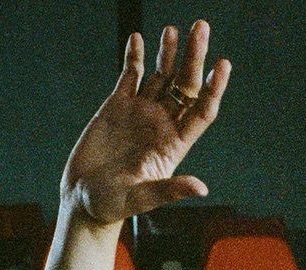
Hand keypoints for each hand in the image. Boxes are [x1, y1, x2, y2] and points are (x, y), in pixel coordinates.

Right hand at [61, 21, 230, 226]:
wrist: (82, 200)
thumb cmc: (112, 206)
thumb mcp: (142, 199)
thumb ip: (170, 190)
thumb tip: (201, 189)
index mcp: (173, 144)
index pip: (201, 111)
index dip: (214, 88)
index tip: (222, 64)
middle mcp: (161, 125)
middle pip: (185, 86)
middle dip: (194, 57)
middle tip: (202, 28)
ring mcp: (140, 113)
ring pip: (161, 76)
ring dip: (169, 53)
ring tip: (174, 30)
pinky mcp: (117, 106)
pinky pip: (130, 75)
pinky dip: (134, 57)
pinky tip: (138, 39)